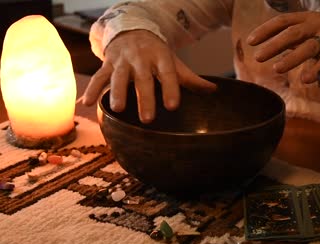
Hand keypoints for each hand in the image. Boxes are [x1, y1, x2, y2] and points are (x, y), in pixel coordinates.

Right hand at [82, 30, 215, 122]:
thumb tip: (213, 91)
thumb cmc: (156, 53)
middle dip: (144, 97)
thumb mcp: (173, 62)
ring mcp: (122, 61)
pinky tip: (87, 104)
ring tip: (118, 109)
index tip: (172, 106)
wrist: (131, 29)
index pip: (168, 73)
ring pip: (118, 76)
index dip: (170, 89)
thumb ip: (190, 79)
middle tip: (148, 119)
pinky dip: (92, 89)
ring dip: (117, 92)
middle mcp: (141, 58)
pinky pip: (98, 76)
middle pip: (143, 78)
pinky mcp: (107, 63)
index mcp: (160, 58)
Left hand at [247, 11, 319, 83]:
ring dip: (291, 58)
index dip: (265, 30)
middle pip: (292, 34)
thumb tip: (267, 46)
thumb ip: (292, 37)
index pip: (282, 21)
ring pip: (308, 47)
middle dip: (273, 45)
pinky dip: (317, 70)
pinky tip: (307, 79)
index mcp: (306, 18)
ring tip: (277, 68)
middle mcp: (317, 25)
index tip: (250, 41)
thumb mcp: (310, 29)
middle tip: (258, 57)